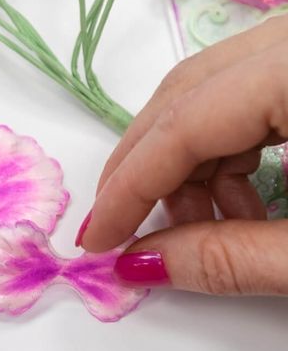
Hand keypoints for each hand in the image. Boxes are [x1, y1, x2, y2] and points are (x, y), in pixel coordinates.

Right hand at [79, 16, 287, 294]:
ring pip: (217, 87)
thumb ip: (232, 259)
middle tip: (129, 234)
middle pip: (188, 92)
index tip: (97, 244)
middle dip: (150, 170)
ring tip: (210, 227)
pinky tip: (243, 199)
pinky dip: (233, 144)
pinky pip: (253, 84)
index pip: (185, 124)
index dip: (130, 189)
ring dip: (192, 160)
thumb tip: (139, 266)